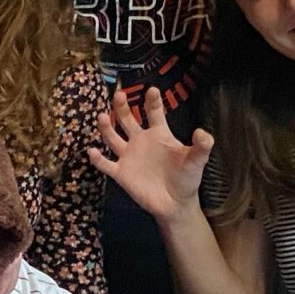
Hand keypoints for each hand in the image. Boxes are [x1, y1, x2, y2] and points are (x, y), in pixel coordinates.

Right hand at [89, 87, 213, 222]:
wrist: (175, 203)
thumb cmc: (187, 179)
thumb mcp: (197, 161)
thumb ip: (202, 146)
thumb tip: (201, 132)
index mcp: (159, 134)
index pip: (154, 113)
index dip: (152, 101)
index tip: (152, 90)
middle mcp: (141, 141)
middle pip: (128, 119)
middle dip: (122, 107)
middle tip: (119, 95)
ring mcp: (129, 156)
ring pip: (112, 138)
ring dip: (107, 127)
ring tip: (102, 117)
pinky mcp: (121, 173)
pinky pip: (106, 164)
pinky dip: (98, 159)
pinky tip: (92, 151)